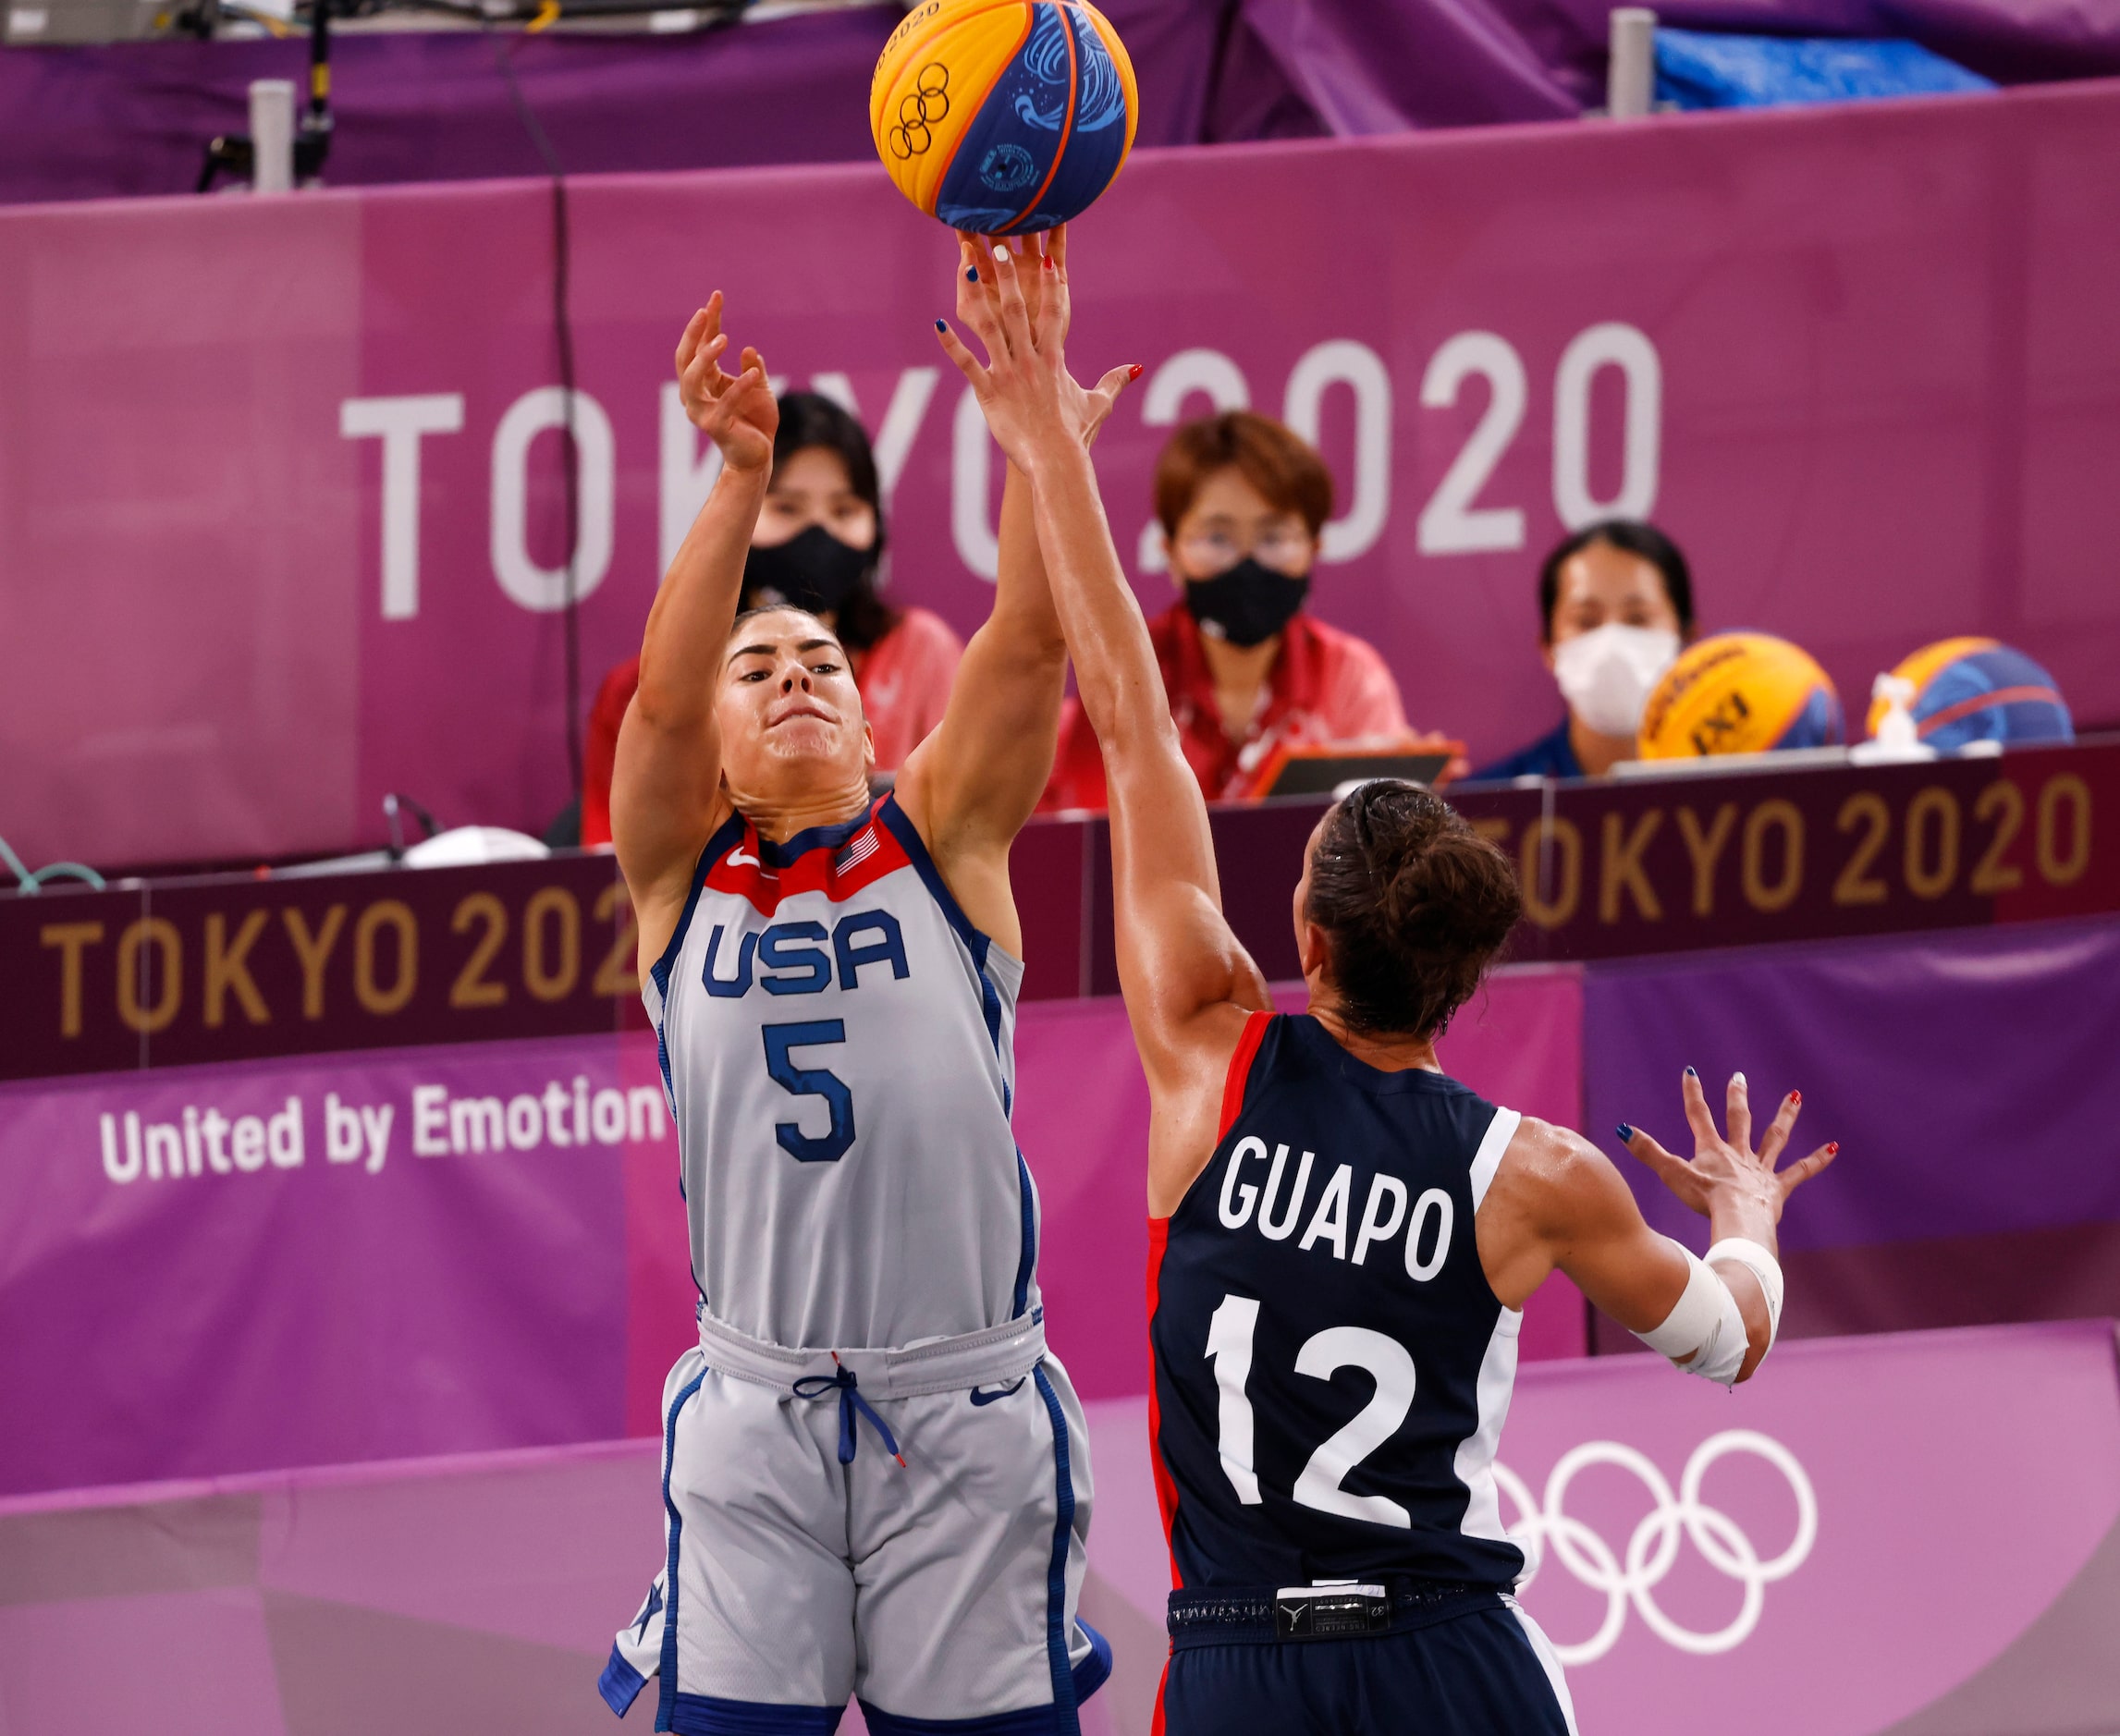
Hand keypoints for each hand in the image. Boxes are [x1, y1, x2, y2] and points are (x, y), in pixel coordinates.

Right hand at [675, 292, 776, 472]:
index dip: (706, 322)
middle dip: (692, 334)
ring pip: (692, 380)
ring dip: (705, 357)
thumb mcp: (756, 387)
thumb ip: (751, 368)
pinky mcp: (716, 427)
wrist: (757, 457)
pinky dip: (740, 387)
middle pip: (684, 359)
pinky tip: (753, 373)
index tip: (717, 296)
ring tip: (724, 339)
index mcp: (702, 383)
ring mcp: (702, 412)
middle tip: (706, 312)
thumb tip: (747, 350)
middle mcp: (695, 396)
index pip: (698, 346)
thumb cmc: (754, 422)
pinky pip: (726, 403)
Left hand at [939, 231, 1135, 470]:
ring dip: (977, 298)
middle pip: (1018, 310)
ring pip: (991, 328)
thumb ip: (1115, 382)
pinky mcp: (989, 391)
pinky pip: (967, 363)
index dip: (1051, 285)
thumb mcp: (1098, 404)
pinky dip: (952, 344)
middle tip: (1000, 248)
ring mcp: (1009, 374)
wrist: (1056, 459)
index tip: (1049, 258)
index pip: (1053, 314)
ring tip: (965, 271)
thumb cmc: (1075, 435)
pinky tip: (937, 324)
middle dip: (1008, 277)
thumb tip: (1136, 369)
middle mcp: (1031, 360)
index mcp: (1054, 359)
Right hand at [1618, 1069, 1836, 1228]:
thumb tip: (1623, 1130)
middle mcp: (1738, 1154)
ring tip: (1795, 1097)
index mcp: (1712, 1150)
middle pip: (1739, 1119)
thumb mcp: (1671, 1174)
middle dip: (1737, 1097)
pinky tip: (1834, 1148)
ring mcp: (1760, 1169)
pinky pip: (1800, 1171)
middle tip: (1739, 1077)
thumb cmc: (1704, 1199)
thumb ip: (1648, 1152)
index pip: (1699, 1116)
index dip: (1693, 1094)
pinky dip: (1817, 1160)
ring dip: (1784, 1117)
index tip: (1691, 1072)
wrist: (1739, 1218)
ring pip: (1774, 1138)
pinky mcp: (1778, 1188)